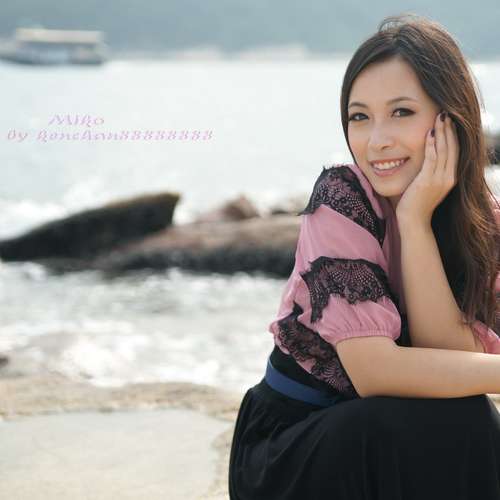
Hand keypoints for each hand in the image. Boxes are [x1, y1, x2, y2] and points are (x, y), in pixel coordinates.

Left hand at [395, 110, 458, 224]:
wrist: (413, 221)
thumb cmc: (415, 204)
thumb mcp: (427, 185)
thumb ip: (429, 172)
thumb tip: (426, 158)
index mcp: (450, 177)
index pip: (455, 151)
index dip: (453, 135)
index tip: (449, 121)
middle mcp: (449, 177)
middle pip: (453, 147)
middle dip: (449, 129)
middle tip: (445, 112)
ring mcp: (440, 179)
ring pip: (444, 150)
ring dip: (441, 132)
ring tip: (439, 117)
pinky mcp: (428, 181)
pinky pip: (432, 158)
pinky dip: (431, 144)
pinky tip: (428, 132)